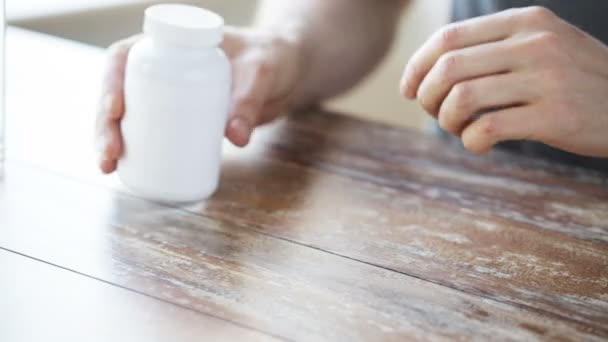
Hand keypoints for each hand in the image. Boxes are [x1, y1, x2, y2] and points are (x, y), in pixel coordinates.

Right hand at [96, 27, 302, 173]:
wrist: (285, 75)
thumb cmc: (270, 58)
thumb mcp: (261, 72)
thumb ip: (249, 101)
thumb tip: (236, 139)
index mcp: (171, 44)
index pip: (126, 55)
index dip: (111, 81)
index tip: (115, 110)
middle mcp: (163, 68)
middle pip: (119, 91)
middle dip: (105, 123)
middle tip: (110, 153)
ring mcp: (169, 94)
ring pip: (128, 114)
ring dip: (112, 140)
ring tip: (108, 167)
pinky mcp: (181, 117)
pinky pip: (150, 131)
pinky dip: (135, 149)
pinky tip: (125, 170)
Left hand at [400, 6, 607, 156]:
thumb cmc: (574, 80)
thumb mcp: (541, 45)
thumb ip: (493, 48)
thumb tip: (427, 70)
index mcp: (525, 21)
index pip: (448, 38)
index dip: (417, 66)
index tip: (409, 89)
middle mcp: (535, 43)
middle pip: (448, 68)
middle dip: (426, 97)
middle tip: (433, 113)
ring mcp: (547, 78)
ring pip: (461, 99)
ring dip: (446, 122)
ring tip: (458, 129)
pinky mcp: (555, 116)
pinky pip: (486, 129)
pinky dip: (470, 142)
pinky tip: (479, 145)